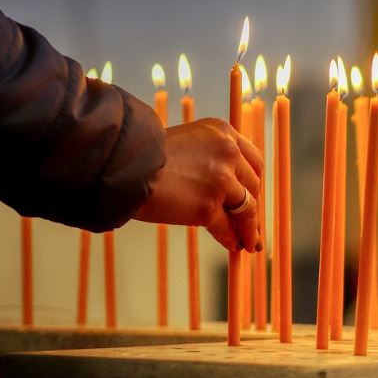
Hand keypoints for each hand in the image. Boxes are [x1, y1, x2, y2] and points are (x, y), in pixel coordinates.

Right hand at [135, 118, 262, 252]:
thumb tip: (224, 187)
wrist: (123, 166)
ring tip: (248, 242)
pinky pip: (227, 227)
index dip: (253, 181)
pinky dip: (231, 239)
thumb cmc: (145, 157)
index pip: (252, 160)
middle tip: (250, 222)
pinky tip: (233, 245)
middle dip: (252, 206)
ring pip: (247, 209)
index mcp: (223, 132)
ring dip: (248, 228)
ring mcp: (220, 180)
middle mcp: (227, 153)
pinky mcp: (208, 206)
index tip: (253, 195)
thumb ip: (208, 156)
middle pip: (252, 185)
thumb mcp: (186, 142)